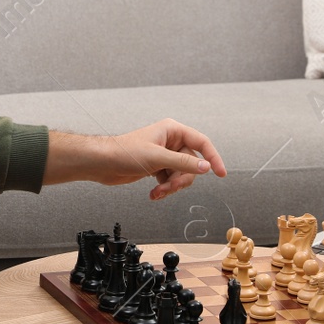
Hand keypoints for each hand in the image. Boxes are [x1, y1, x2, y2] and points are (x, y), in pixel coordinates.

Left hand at [45, 119, 226, 199]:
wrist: (102, 163)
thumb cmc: (124, 152)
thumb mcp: (157, 158)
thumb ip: (184, 164)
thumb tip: (206, 168)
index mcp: (173, 130)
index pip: (202, 143)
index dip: (213, 158)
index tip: (221, 173)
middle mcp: (171, 141)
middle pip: (192, 164)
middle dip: (182, 179)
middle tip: (170, 187)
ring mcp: (164, 155)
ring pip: (182, 174)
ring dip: (172, 186)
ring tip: (158, 192)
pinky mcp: (157, 167)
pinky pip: (171, 180)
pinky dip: (164, 188)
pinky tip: (154, 193)